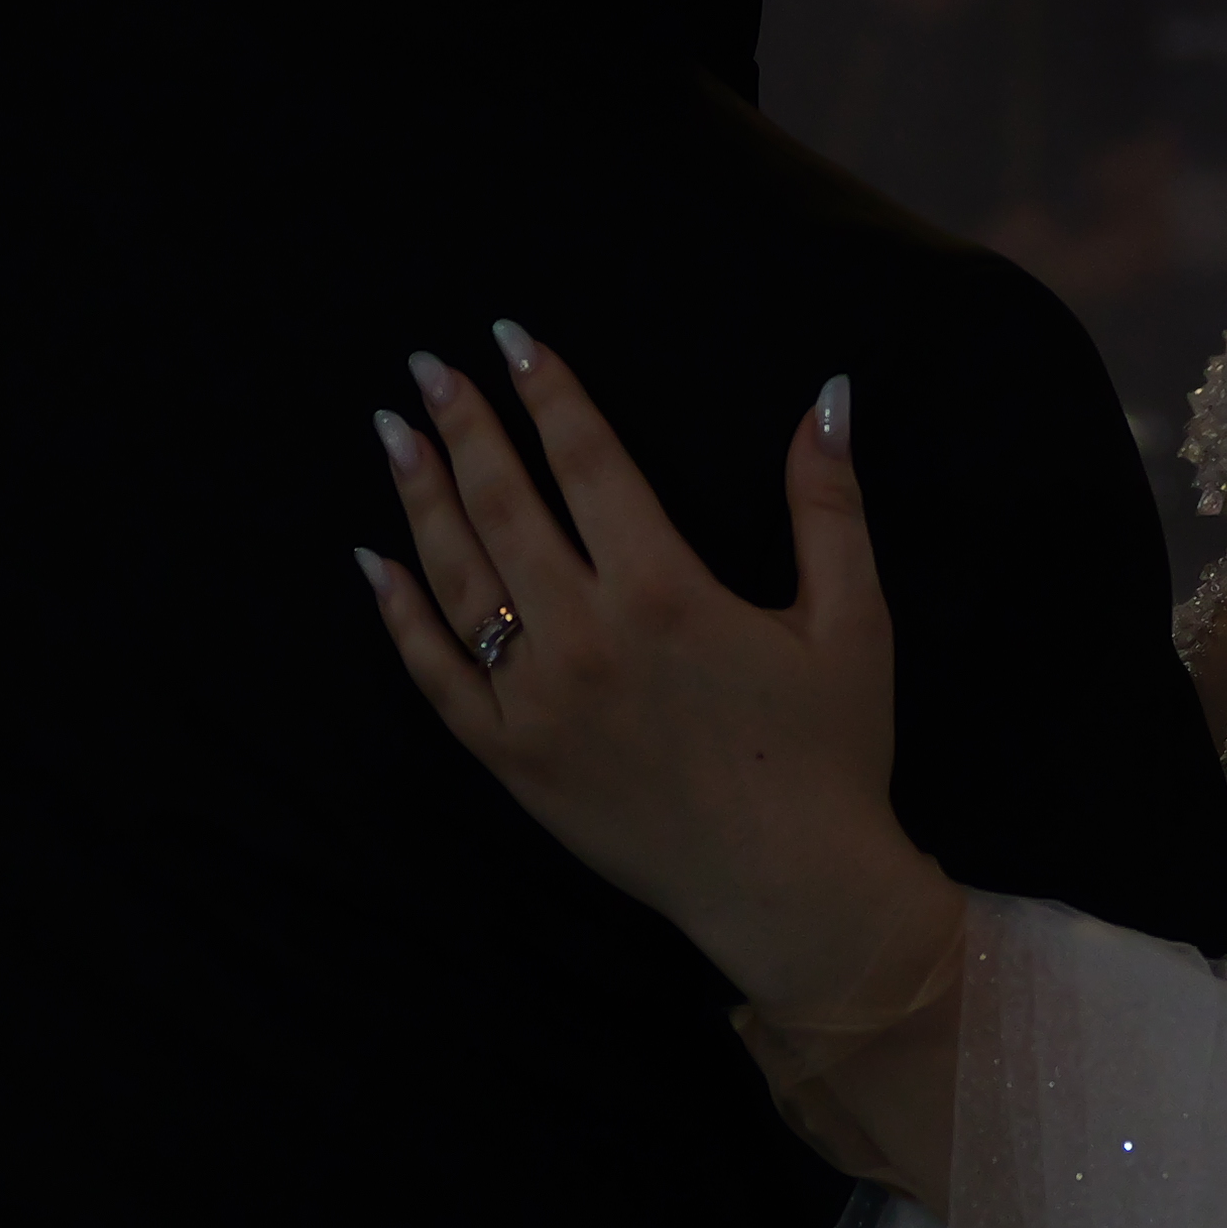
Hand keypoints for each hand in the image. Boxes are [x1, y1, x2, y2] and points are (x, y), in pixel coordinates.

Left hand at [355, 324, 957, 1020]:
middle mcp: (585, 637)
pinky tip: (373, 564)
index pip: (586, 459)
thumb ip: (829, 502)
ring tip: (391, 434)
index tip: (508, 336)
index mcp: (664, 590)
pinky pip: (434, 678)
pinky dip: (399, 617)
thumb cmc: (831, 755)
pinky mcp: (512, 761)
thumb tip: (827, 395)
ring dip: (419, 499)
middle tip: (425, 366)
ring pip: (457, 579)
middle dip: (462, 425)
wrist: (790, 891)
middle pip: (503, 504)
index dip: (546, 389)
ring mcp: (536, 702)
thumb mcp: (853, 620)